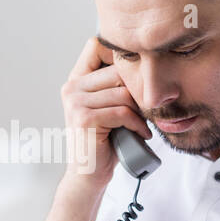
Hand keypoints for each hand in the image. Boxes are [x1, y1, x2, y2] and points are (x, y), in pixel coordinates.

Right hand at [59, 36, 151, 187]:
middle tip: (145, 110)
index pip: (96, 46)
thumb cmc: (106, 141)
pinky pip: (122, 112)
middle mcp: (72, 88)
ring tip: (142, 125)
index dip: (120, 55)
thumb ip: (116, 85)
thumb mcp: (109, 107)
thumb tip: (146, 63)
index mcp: (76, 80)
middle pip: (118, 71)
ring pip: (123, 94)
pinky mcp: (85, 118)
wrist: (89, 174)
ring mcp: (75, 102)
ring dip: (139, 111)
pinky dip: (137, 124)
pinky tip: (141, 133)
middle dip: (137, 91)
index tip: (136, 76)